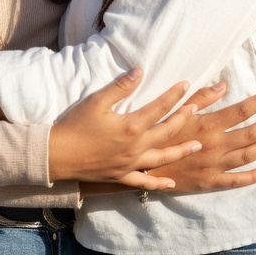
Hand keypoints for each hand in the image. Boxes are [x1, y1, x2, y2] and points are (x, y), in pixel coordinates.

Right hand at [48, 69, 201, 186]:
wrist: (58, 155)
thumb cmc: (76, 124)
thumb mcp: (97, 100)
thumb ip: (120, 86)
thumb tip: (140, 71)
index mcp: (131, 126)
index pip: (159, 107)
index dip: (174, 95)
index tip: (187, 84)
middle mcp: (135, 147)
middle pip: (166, 131)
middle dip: (183, 119)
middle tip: (197, 109)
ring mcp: (130, 164)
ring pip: (162, 158)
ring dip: (181, 151)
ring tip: (196, 146)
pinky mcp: (121, 177)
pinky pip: (144, 182)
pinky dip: (159, 183)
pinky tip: (171, 183)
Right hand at [117, 84, 255, 193]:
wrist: (144, 166)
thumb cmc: (157, 133)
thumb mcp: (175, 111)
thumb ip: (199, 98)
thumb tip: (223, 85)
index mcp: (207, 125)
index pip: (239, 112)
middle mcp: (215, 145)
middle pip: (249, 134)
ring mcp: (215, 166)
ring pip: (247, 156)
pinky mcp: (210, 182)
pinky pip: (235, 180)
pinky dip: (252, 177)